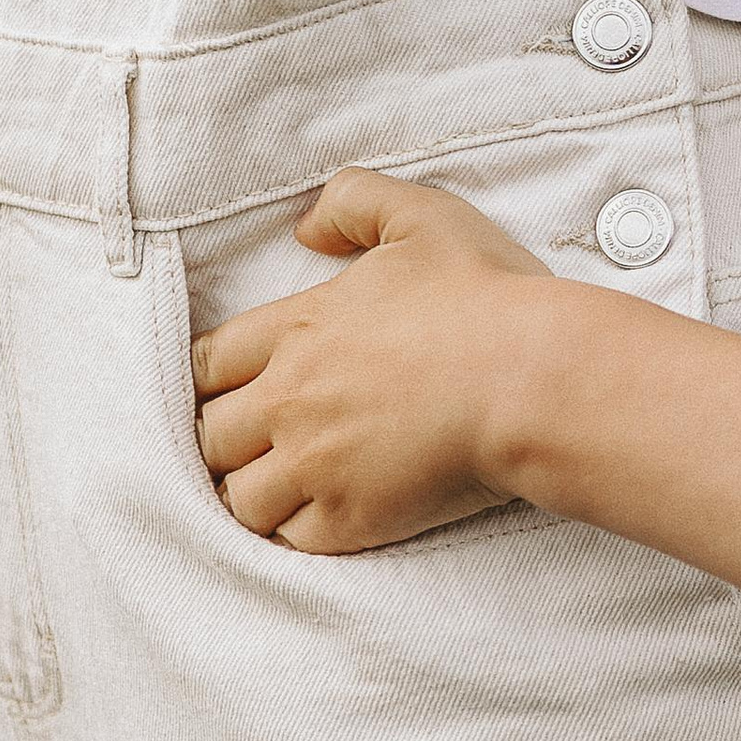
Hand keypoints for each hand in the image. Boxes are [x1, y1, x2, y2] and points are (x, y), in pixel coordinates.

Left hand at [191, 168, 555, 552]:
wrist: (536, 380)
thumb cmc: (488, 297)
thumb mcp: (423, 217)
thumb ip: (354, 202)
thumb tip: (306, 229)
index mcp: (298, 329)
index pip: (204, 362)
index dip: (209, 378)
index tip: (233, 386)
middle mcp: (290, 399)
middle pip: (209, 435)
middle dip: (225, 438)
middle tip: (255, 440)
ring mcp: (316, 464)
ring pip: (238, 497)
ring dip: (252, 491)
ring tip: (282, 486)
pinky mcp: (352, 518)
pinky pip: (288, 538)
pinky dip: (293, 530)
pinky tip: (318, 516)